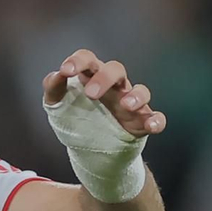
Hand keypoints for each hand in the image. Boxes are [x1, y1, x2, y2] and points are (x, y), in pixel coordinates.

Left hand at [41, 49, 165, 139]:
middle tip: (90, 94)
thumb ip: (54, 89)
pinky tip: (153, 125)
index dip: (78, 61)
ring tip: (125, 105)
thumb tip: (55, 75)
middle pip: (116, 69)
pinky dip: (157, 120)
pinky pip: (155, 117)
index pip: (88, 59)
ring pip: (141, 91)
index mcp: (92, 78)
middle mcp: (114, 87)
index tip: (66, 71)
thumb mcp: (58, 105)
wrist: (90, 151)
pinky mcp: (141, 122)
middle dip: (104, 78)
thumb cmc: (76, 119)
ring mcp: (130, 104)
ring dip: (136, 96)